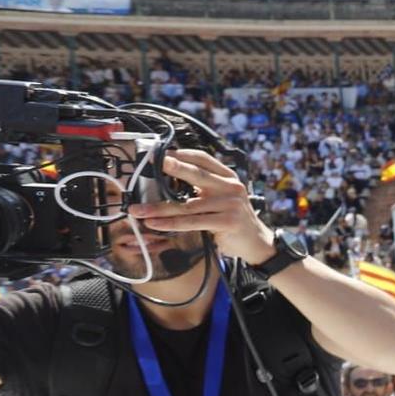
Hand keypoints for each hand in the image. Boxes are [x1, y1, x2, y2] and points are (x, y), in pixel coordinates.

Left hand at [126, 149, 275, 264]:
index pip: (204, 159)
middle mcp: (231, 187)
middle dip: (173, 168)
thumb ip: (202, 189)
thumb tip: (166, 182)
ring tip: (138, 210)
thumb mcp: (221, 198)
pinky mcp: (227, 222)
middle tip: (153, 163)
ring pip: (187, 205)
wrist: (256, 242)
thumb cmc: (232, 219)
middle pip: (197, 174)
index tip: (161, 153)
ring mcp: (231, 204)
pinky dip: (170, 224)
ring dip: (159, 208)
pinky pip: (192, 222)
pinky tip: (155, 223)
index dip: (182, 155)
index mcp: (228, 177)